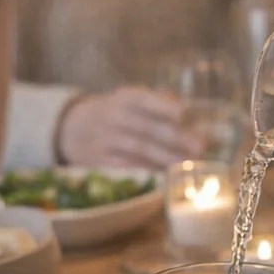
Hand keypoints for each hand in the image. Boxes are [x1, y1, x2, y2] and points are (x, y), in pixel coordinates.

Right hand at [57, 86, 203, 168]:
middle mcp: (114, 116)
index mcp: (126, 97)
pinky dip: (147, 171)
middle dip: (176, 138)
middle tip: (201, 147)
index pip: (144, 99)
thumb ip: (161, 101)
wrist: (73, 128)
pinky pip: (127, 167)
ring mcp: (105, 140)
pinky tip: (166, 175)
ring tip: (188, 164)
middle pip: (147, 128)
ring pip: (139, 149)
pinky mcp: (99, 160)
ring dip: (166, 158)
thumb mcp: (133, 99)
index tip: (183, 113)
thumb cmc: (118, 112)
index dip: (163, 106)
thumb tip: (190, 109)